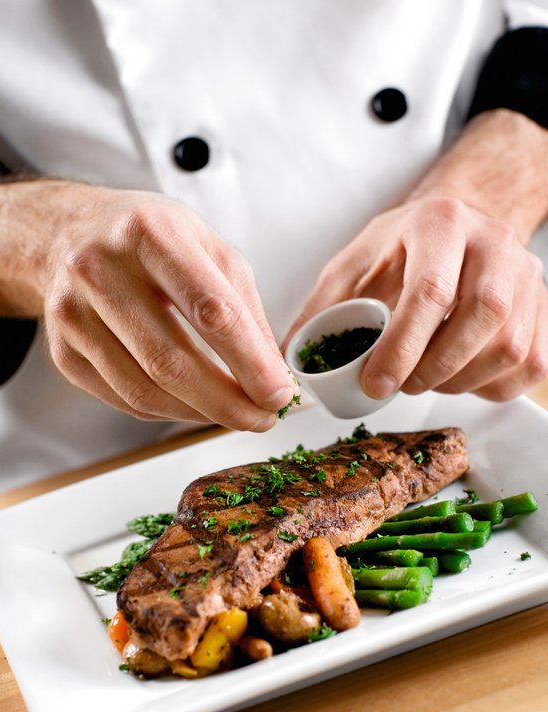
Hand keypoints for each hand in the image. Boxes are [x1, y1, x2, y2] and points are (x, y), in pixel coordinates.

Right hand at [33, 184, 293, 429]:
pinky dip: (168, 412)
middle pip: (171, 361)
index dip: (251, 363)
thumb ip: (244, 309)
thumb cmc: (150, 240)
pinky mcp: (62, 351)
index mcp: (150, 233)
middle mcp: (101, 270)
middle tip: (262, 418)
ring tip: (235, 413)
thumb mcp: (207, 248)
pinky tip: (193, 405)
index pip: (211, 312)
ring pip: (144, 390)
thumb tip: (271, 376)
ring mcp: (73, 314)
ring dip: (199, 414)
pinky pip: (123, 399)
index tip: (278, 394)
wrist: (70, 235)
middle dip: (227, 402)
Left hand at [285, 111, 547, 401]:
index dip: (401, 348)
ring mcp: (526, 274)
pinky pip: (530, 363)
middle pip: (481, 317)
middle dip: (434, 367)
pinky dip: (492, 386)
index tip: (375, 384)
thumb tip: (290, 360)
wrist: (454, 227)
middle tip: (403, 384)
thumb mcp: (354, 263)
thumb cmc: (402, 248)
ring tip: (427, 379)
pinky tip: (460, 378)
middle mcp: (494, 242)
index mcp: (440, 224)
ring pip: (510, 345)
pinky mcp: (542, 306)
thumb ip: (321, 309)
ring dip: (462, 380)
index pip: (430, 290)